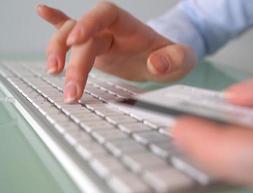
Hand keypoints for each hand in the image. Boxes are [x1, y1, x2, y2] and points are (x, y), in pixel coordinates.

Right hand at [37, 2, 196, 102]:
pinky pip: (72, 32)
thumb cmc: (172, 58)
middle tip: (71, 91)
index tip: (75, 42)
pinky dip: (56, 24)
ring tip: (54, 73)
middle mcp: (112, 29)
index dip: (88, 23)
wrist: (166, 62)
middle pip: (85, 37)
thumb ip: (174, 60)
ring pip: (71, 37)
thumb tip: (154, 64)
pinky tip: (42, 12)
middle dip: (75, 63)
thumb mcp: (182, 60)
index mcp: (130, 26)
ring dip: (58, 52)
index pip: (105, 14)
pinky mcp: (95, 50)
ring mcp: (101, 39)